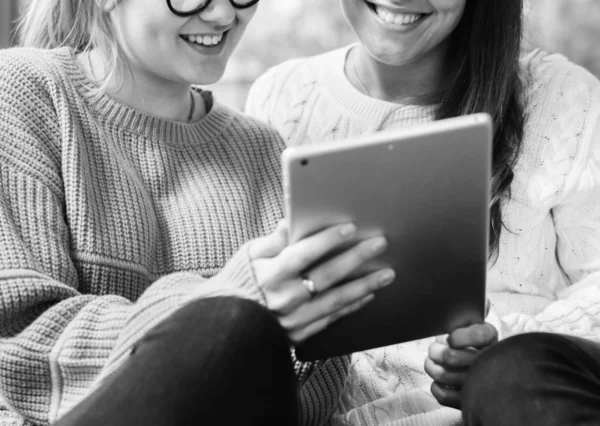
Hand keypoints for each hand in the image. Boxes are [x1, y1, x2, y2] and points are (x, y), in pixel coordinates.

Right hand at [249, 221, 394, 342]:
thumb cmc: (238, 282)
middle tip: (380, 244)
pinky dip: (350, 306)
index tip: (350, 228)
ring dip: (364, 285)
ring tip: (387, 273)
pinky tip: (367, 295)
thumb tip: (290, 221)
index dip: (327, 240)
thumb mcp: (248, 256)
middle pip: (327, 276)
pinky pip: (331, 319)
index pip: (302, 253)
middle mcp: (284, 299)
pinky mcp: (299, 335)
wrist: (226, 323)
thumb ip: (272, 241)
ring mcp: (294, 320)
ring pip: (335, 300)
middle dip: (356, 258)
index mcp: (269, 275)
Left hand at [424, 302, 497, 408]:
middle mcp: (489, 363)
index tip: (450, 337)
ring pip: (445, 375)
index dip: (462, 336)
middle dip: (437, 351)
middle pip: (452, 357)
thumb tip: (482, 299)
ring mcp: (479, 385)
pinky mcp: (468, 401)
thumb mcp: (477, 326)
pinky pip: (444, 395)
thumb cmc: (474, 344)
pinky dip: (436, 387)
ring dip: (432, 367)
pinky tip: (437, 380)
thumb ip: (475, 312)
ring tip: (431, 362)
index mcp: (492, 340)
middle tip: (434, 349)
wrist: (488, 374)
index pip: (480, 335)